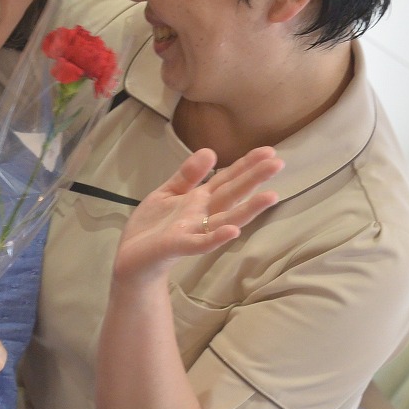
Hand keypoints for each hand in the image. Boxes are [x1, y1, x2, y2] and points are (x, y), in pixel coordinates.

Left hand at [113, 146, 283, 284]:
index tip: (269, 150)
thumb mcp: (169, 193)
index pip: (227, 179)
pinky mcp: (179, 246)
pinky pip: (201, 242)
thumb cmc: (153, 227)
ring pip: (226, 218)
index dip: (246, 165)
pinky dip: (216, 237)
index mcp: (199, 199)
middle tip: (278, 163)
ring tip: (271, 196)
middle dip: (254, 179)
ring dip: (248, 209)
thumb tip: (210, 151)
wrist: (131, 258)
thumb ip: (188, 175)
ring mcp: (194, 231)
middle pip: (232, 194)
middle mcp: (203, 215)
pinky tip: (233, 231)